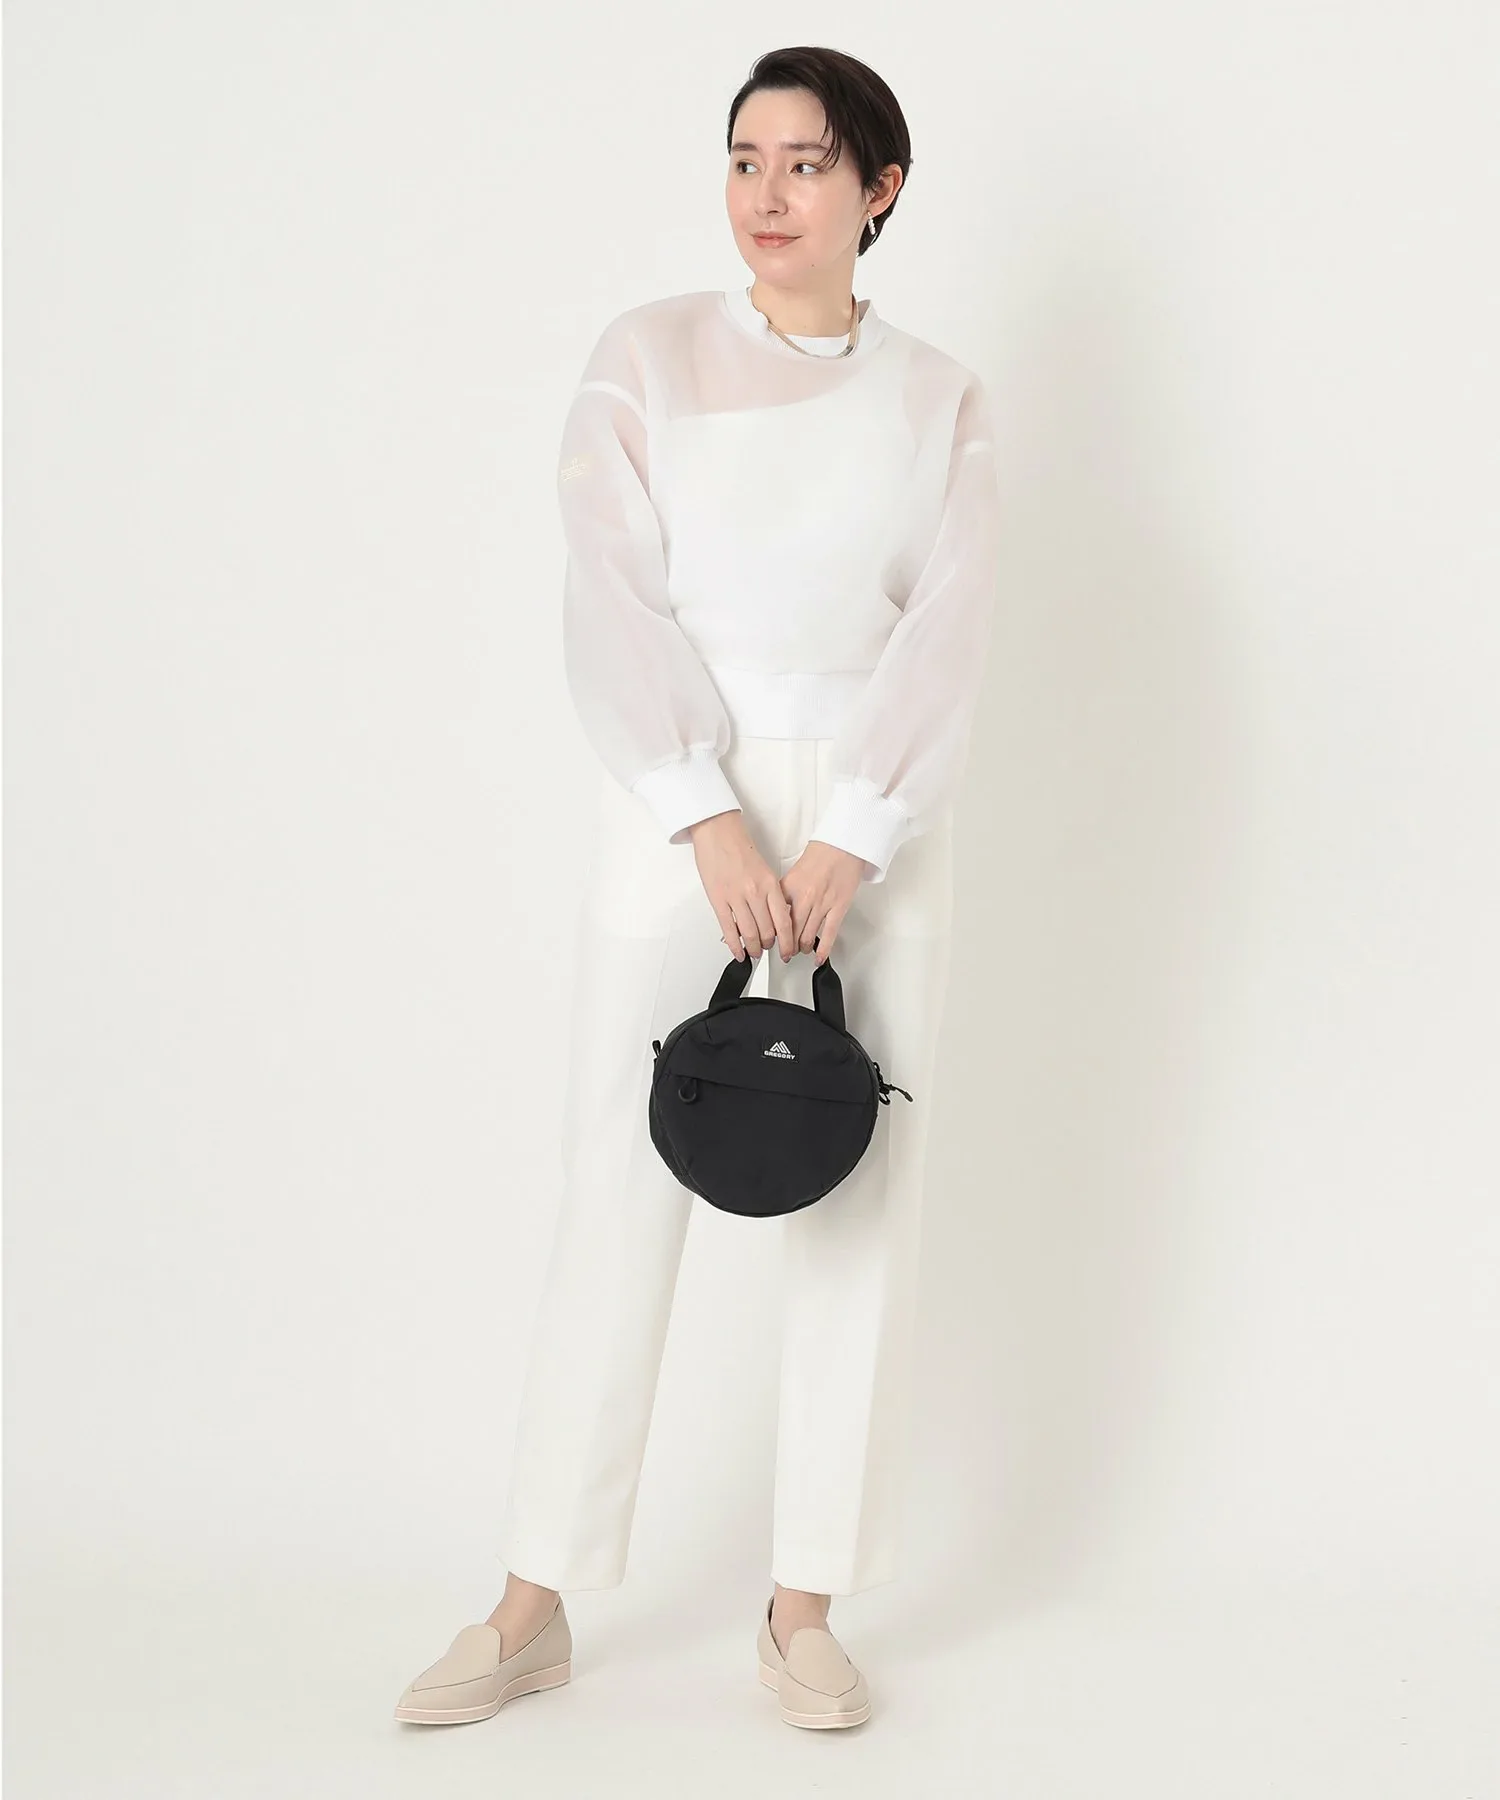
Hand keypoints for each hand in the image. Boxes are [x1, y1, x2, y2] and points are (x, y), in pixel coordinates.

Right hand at [687, 810, 794, 960]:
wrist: (718, 831)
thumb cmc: (739, 847)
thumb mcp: (764, 870)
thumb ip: (770, 893)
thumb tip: (774, 916)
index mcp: (770, 884)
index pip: (784, 922)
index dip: (787, 941)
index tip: (787, 950)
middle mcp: (755, 892)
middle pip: (768, 931)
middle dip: (770, 946)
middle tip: (770, 950)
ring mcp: (736, 897)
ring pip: (750, 933)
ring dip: (754, 948)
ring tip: (754, 953)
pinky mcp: (718, 900)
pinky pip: (728, 929)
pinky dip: (734, 945)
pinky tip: (738, 952)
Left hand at [779, 838, 866, 965]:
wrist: (842, 846)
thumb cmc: (821, 855)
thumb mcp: (793, 873)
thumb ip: (785, 893)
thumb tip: (776, 911)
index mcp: (789, 888)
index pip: (775, 917)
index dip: (770, 933)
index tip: (768, 941)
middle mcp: (803, 898)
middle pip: (789, 931)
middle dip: (785, 946)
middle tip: (783, 953)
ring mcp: (822, 904)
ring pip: (806, 935)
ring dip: (801, 948)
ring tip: (799, 951)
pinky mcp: (838, 908)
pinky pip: (828, 934)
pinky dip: (822, 949)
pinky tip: (818, 958)